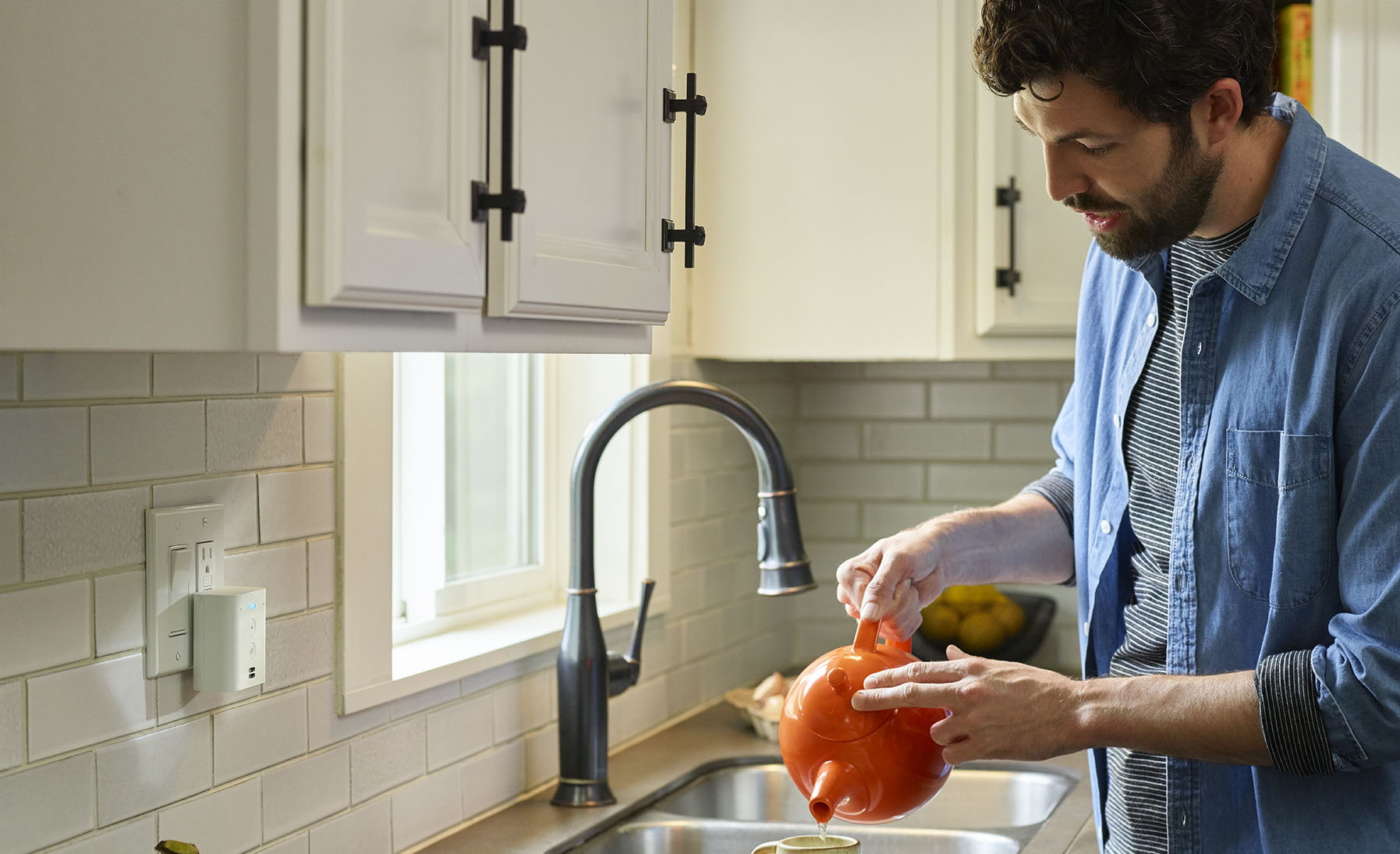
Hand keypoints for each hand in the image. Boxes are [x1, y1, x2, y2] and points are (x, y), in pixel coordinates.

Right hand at [834, 521, 953, 639]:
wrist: (936, 557)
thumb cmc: (914, 549)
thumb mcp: (898, 562)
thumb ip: (880, 588)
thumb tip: (866, 617)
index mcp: (849, 576)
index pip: (861, 603)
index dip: (886, 597)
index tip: (898, 578)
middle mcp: (854, 596)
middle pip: (874, 620)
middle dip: (899, 602)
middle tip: (905, 581)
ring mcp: (870, 611)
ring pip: (888, 628)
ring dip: (908, 608)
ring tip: (909, 588)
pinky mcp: (885, 623)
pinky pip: (898, 634)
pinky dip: (912, 618)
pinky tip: (912, 601)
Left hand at [850, 646, 1086, 763]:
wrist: (1073, 710)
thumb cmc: (1040, 687)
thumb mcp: (1002, 667)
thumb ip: (971, 663)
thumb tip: (951, 654)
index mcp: (971, 670)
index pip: (920, 670)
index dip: (890, 676)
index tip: (869, 680)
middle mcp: (968, 691)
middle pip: (912, 693)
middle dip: (880, 698)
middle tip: (857, 702)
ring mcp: (976, 719)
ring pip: (936, 730)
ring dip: (943, 732)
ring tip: (969, 729)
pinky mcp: (987, 745)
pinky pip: (954, 753)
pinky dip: (958, 751)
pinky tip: (976, 746)